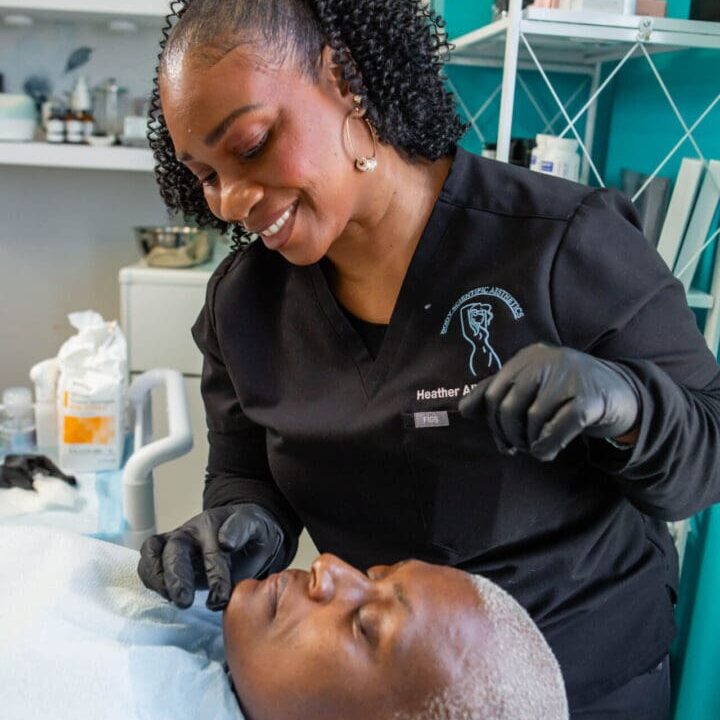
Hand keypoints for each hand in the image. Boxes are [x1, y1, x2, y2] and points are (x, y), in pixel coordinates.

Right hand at [138, 503, 285, 610]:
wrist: (246, 535)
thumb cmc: (252, 533)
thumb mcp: (256, 526)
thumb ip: (243, 529)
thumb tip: (225, 541)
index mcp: (214, 522)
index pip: (212, 547)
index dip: (215, 571)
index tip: (221, 594)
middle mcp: (191, 530)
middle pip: (175, 549)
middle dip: (178, 577)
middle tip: (185, 602)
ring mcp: (176, 541)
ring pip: (154, 552)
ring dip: (159, 578)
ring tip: (173, 600)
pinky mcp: (165, 555)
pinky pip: (147, 561)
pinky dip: (149, 578)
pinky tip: (165, 595)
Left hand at [458, 342, 639, 461]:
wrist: (621, 392)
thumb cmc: (567, 392)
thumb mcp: (532, 386)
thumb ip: (498, 393)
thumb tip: (463, 409)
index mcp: (528, 357)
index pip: (493, 393)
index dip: (491, 423)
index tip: (503, 442)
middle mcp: (547, 361)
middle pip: (508, 407)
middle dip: (509, 435)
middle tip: (519, 448)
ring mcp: (570, 376)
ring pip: (532, 419)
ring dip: (531, 442)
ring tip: (538, 448)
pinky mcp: (589, 398)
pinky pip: (557, 428)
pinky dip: (548, 446)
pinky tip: (548, 452)